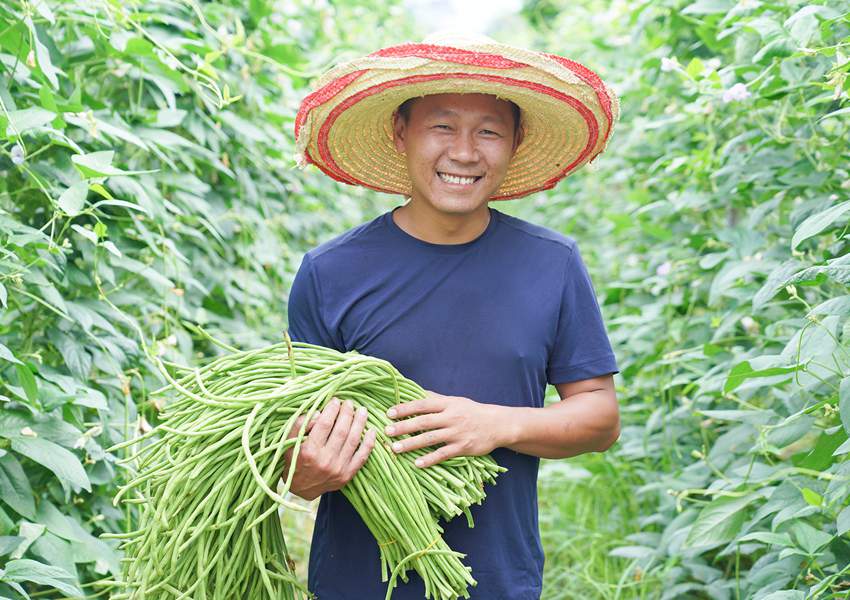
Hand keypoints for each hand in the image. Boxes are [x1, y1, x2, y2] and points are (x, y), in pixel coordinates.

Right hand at [281, 398, 376, 500]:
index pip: (325, 424)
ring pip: (353, 440)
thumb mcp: (290, 441)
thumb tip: (319, 413)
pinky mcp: (347, 475)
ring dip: (360, 423)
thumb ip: (300, 424)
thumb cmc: (295, 460)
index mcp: (310, 451)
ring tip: (362, 411)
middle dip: (347, 413)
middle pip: (342, 430)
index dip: (332, 409)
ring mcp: (338, 468)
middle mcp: (325, 460)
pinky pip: (362, 456)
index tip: (336, 400)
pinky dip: (369, 442)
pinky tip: (372, 430)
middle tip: (349, 403)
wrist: (301, 488)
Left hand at [384, 391, 510, 467]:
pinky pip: (443, 454)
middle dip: (403, 427)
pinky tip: (417, 463)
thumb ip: (435, 399)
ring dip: (411, 444)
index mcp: (447, 404)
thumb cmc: (472, 411)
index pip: (422, 404)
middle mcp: (451, 417)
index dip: (405, 408)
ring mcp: (456, 433)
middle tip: (386, 431)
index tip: (389, 413)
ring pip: (430, 438)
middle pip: (423, 422)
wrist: (497, 425)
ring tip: (395, 448)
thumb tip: (415, 392)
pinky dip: (429, 459)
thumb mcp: (455, 401)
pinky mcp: (462, 447)